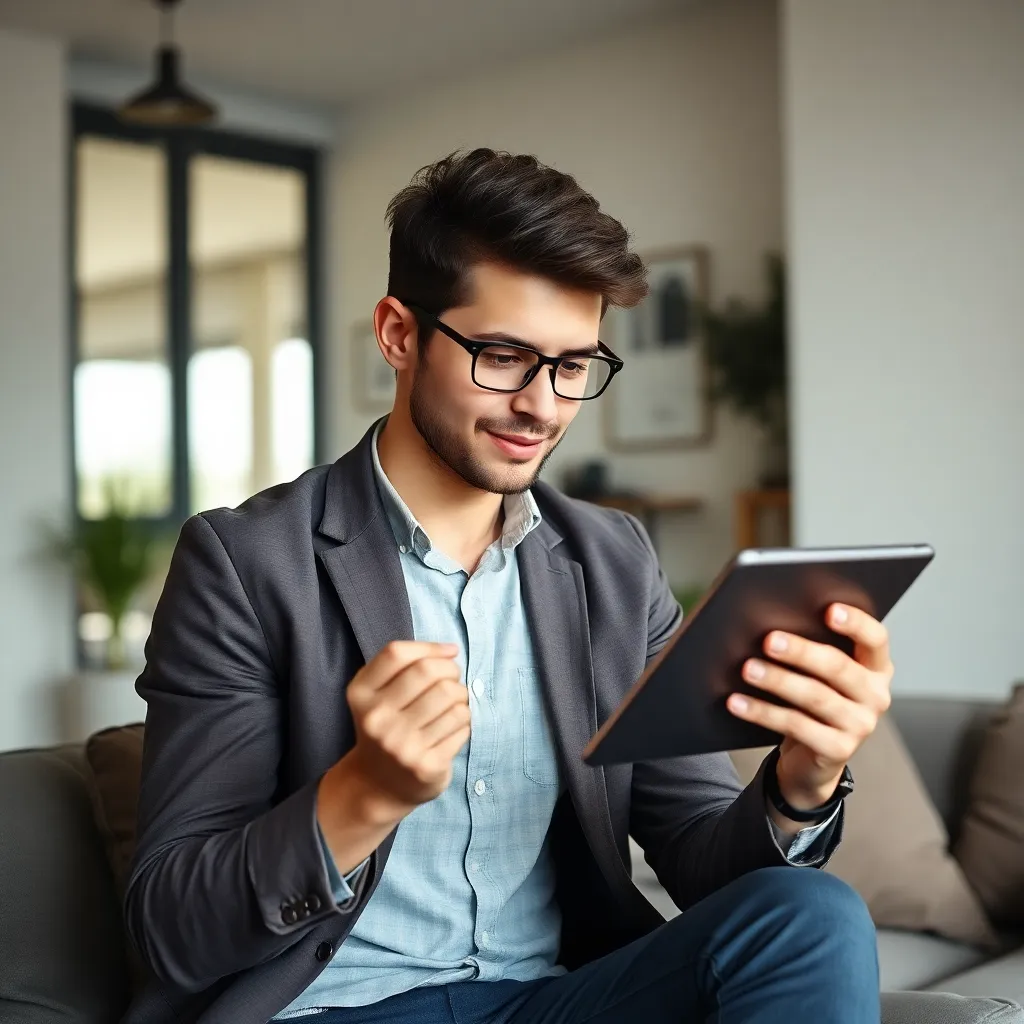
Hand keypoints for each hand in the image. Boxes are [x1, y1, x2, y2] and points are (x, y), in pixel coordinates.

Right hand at [345, 640, 470, 818]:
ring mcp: (400, 745)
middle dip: (451, 671)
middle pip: (428, 672)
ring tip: (454, 705)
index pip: (396, 654)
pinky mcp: (424, 766)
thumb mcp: (377, 693)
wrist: (378, 785)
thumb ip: (405, 665)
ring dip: (461, 697)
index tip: (449, 653)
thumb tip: (450, 650)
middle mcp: (376, 719)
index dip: (430, 647)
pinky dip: (464, 721)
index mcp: (361, 694)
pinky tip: (452, 729)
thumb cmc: (387, 726)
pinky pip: (461, 725)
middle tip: (453, 681)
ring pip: (451, 697)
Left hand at [727, 604, 892, 809]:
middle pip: (839, 667)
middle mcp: (875, 695)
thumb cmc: (812, 699)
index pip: (875, 639)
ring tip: (747, 669)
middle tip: (769, 640)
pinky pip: (796, 725)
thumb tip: (770, 624)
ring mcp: (861, 725)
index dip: (855, 623)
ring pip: (815, 696)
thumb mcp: (818, 673)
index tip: (828, 610)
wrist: (811, 757)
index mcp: (876, 667)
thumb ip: (810, 646)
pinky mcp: (839, 750)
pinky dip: (763, 712)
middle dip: (801, 651)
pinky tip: (738, 702)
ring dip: (778, 680)